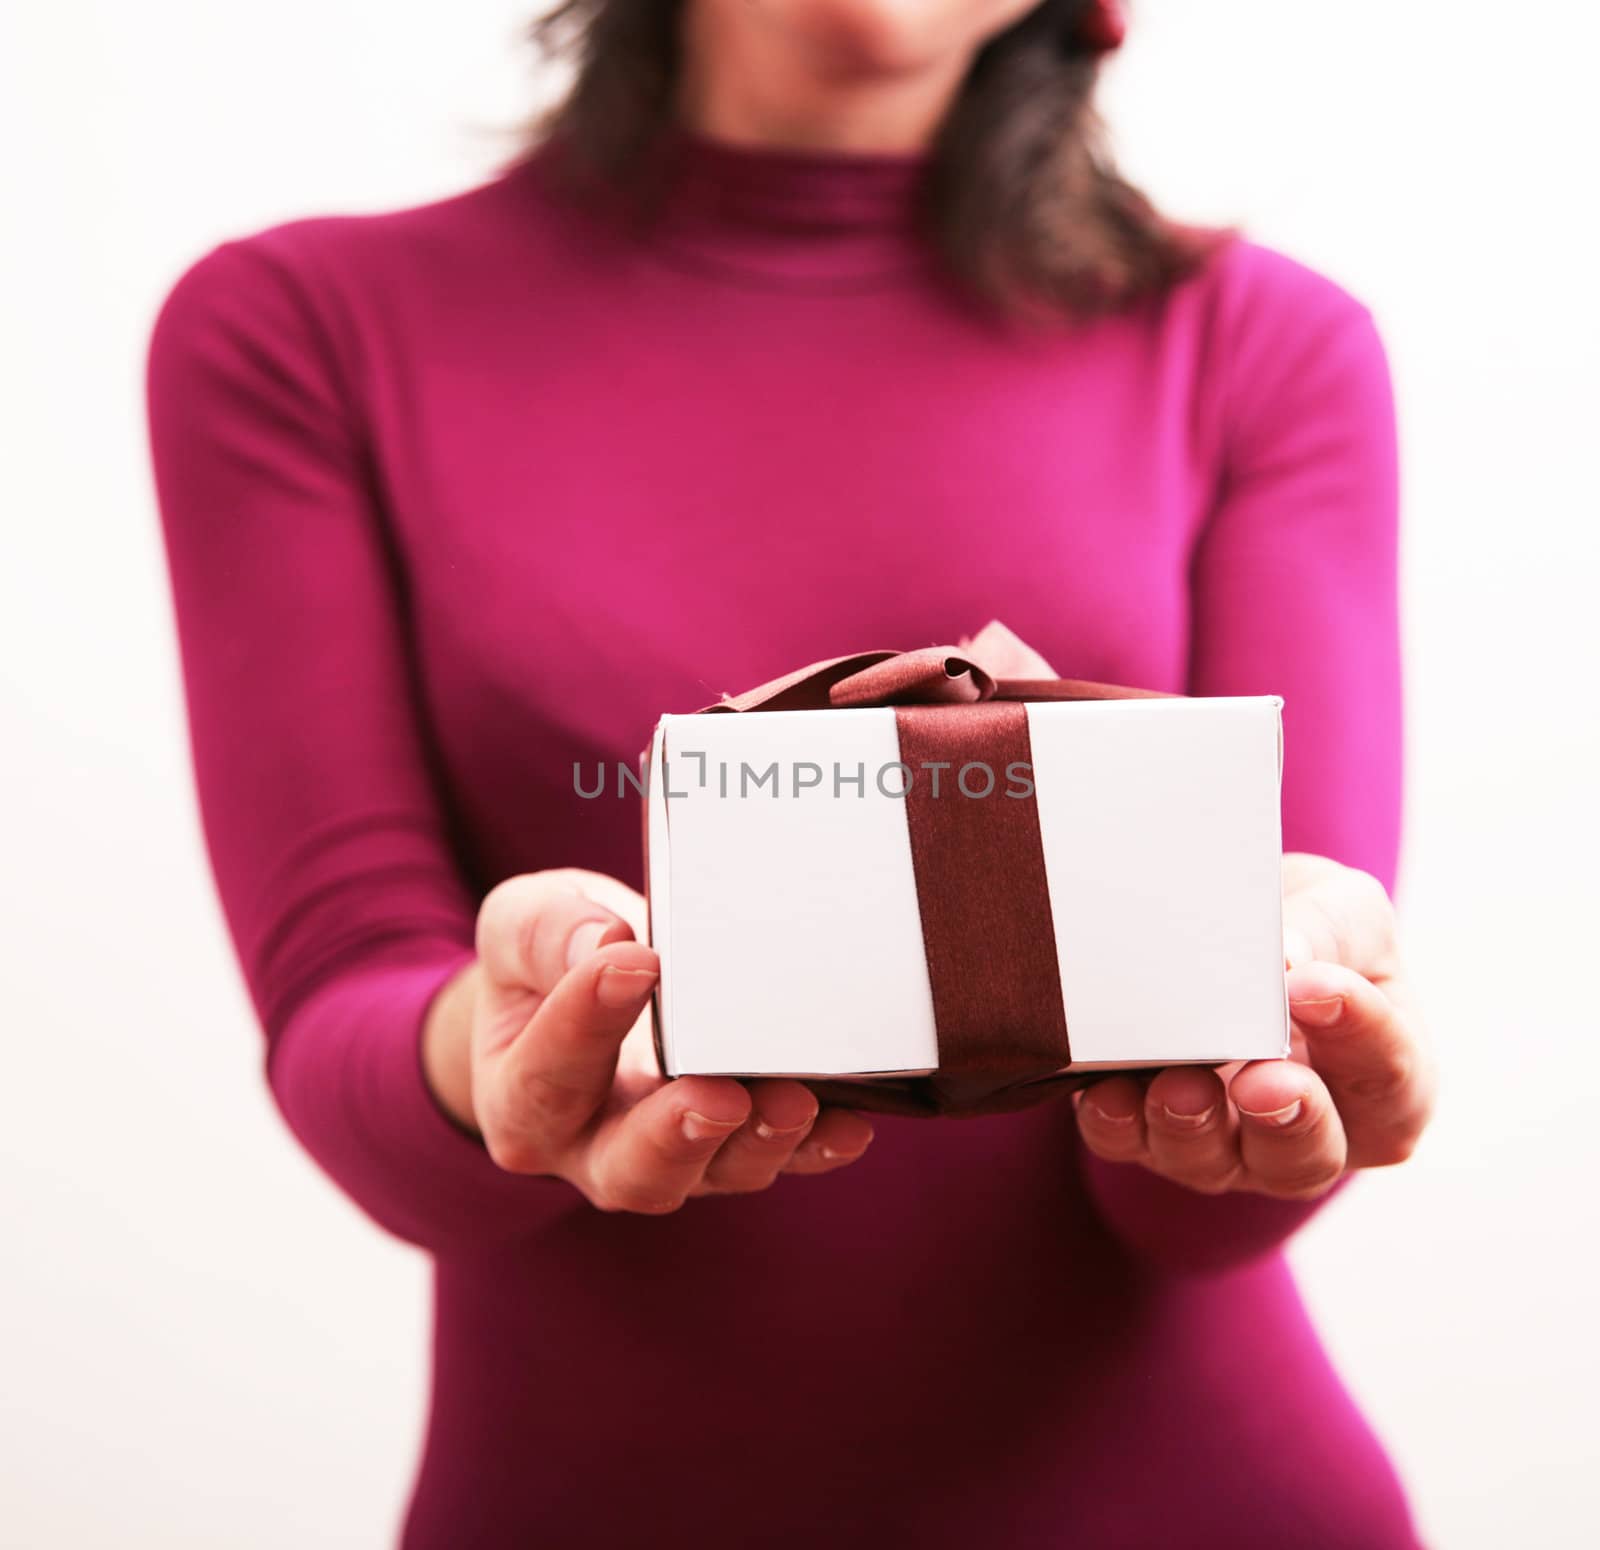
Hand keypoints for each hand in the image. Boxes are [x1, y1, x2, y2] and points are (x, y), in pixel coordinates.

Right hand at [424, 869, 874, 1213]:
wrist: (576, 995)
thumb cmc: (547, 960)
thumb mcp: (522, 925)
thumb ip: (545, 933)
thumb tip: (602, 942)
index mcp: (520, 1095)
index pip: (548, 1071)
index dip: (587, 1021)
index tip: (636, 962)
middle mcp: (589, 1146)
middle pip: (628, 1166)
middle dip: (677, 1135)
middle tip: (718, 1096)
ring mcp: (667, 1156)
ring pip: (709, 1174)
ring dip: (757, 1141)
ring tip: (796, 1101)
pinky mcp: (730, 1147)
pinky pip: (774, 1161)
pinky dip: (814, 1149)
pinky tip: (849, 1125)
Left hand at [1074, 853, 1434, 1198]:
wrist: (1227, 928)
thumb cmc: (1309, 934)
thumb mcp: (1339, 912)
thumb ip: (1326, 931)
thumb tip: (1286, 955)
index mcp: (1384, 1079)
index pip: (1389, 1071)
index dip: (1357, 1032)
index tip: (1313, 987)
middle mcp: (1313, 1132)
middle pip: (1309, 1154)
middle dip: (1285, 1119)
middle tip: (1260, 1082)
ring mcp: (1230, 1146)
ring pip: (1217, 1164)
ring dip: (1192, 1128)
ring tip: (1176, 1087)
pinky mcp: (1153, 1136)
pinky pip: (1131, 1146)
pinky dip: (1118, 1124)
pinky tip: (1108, 1094)